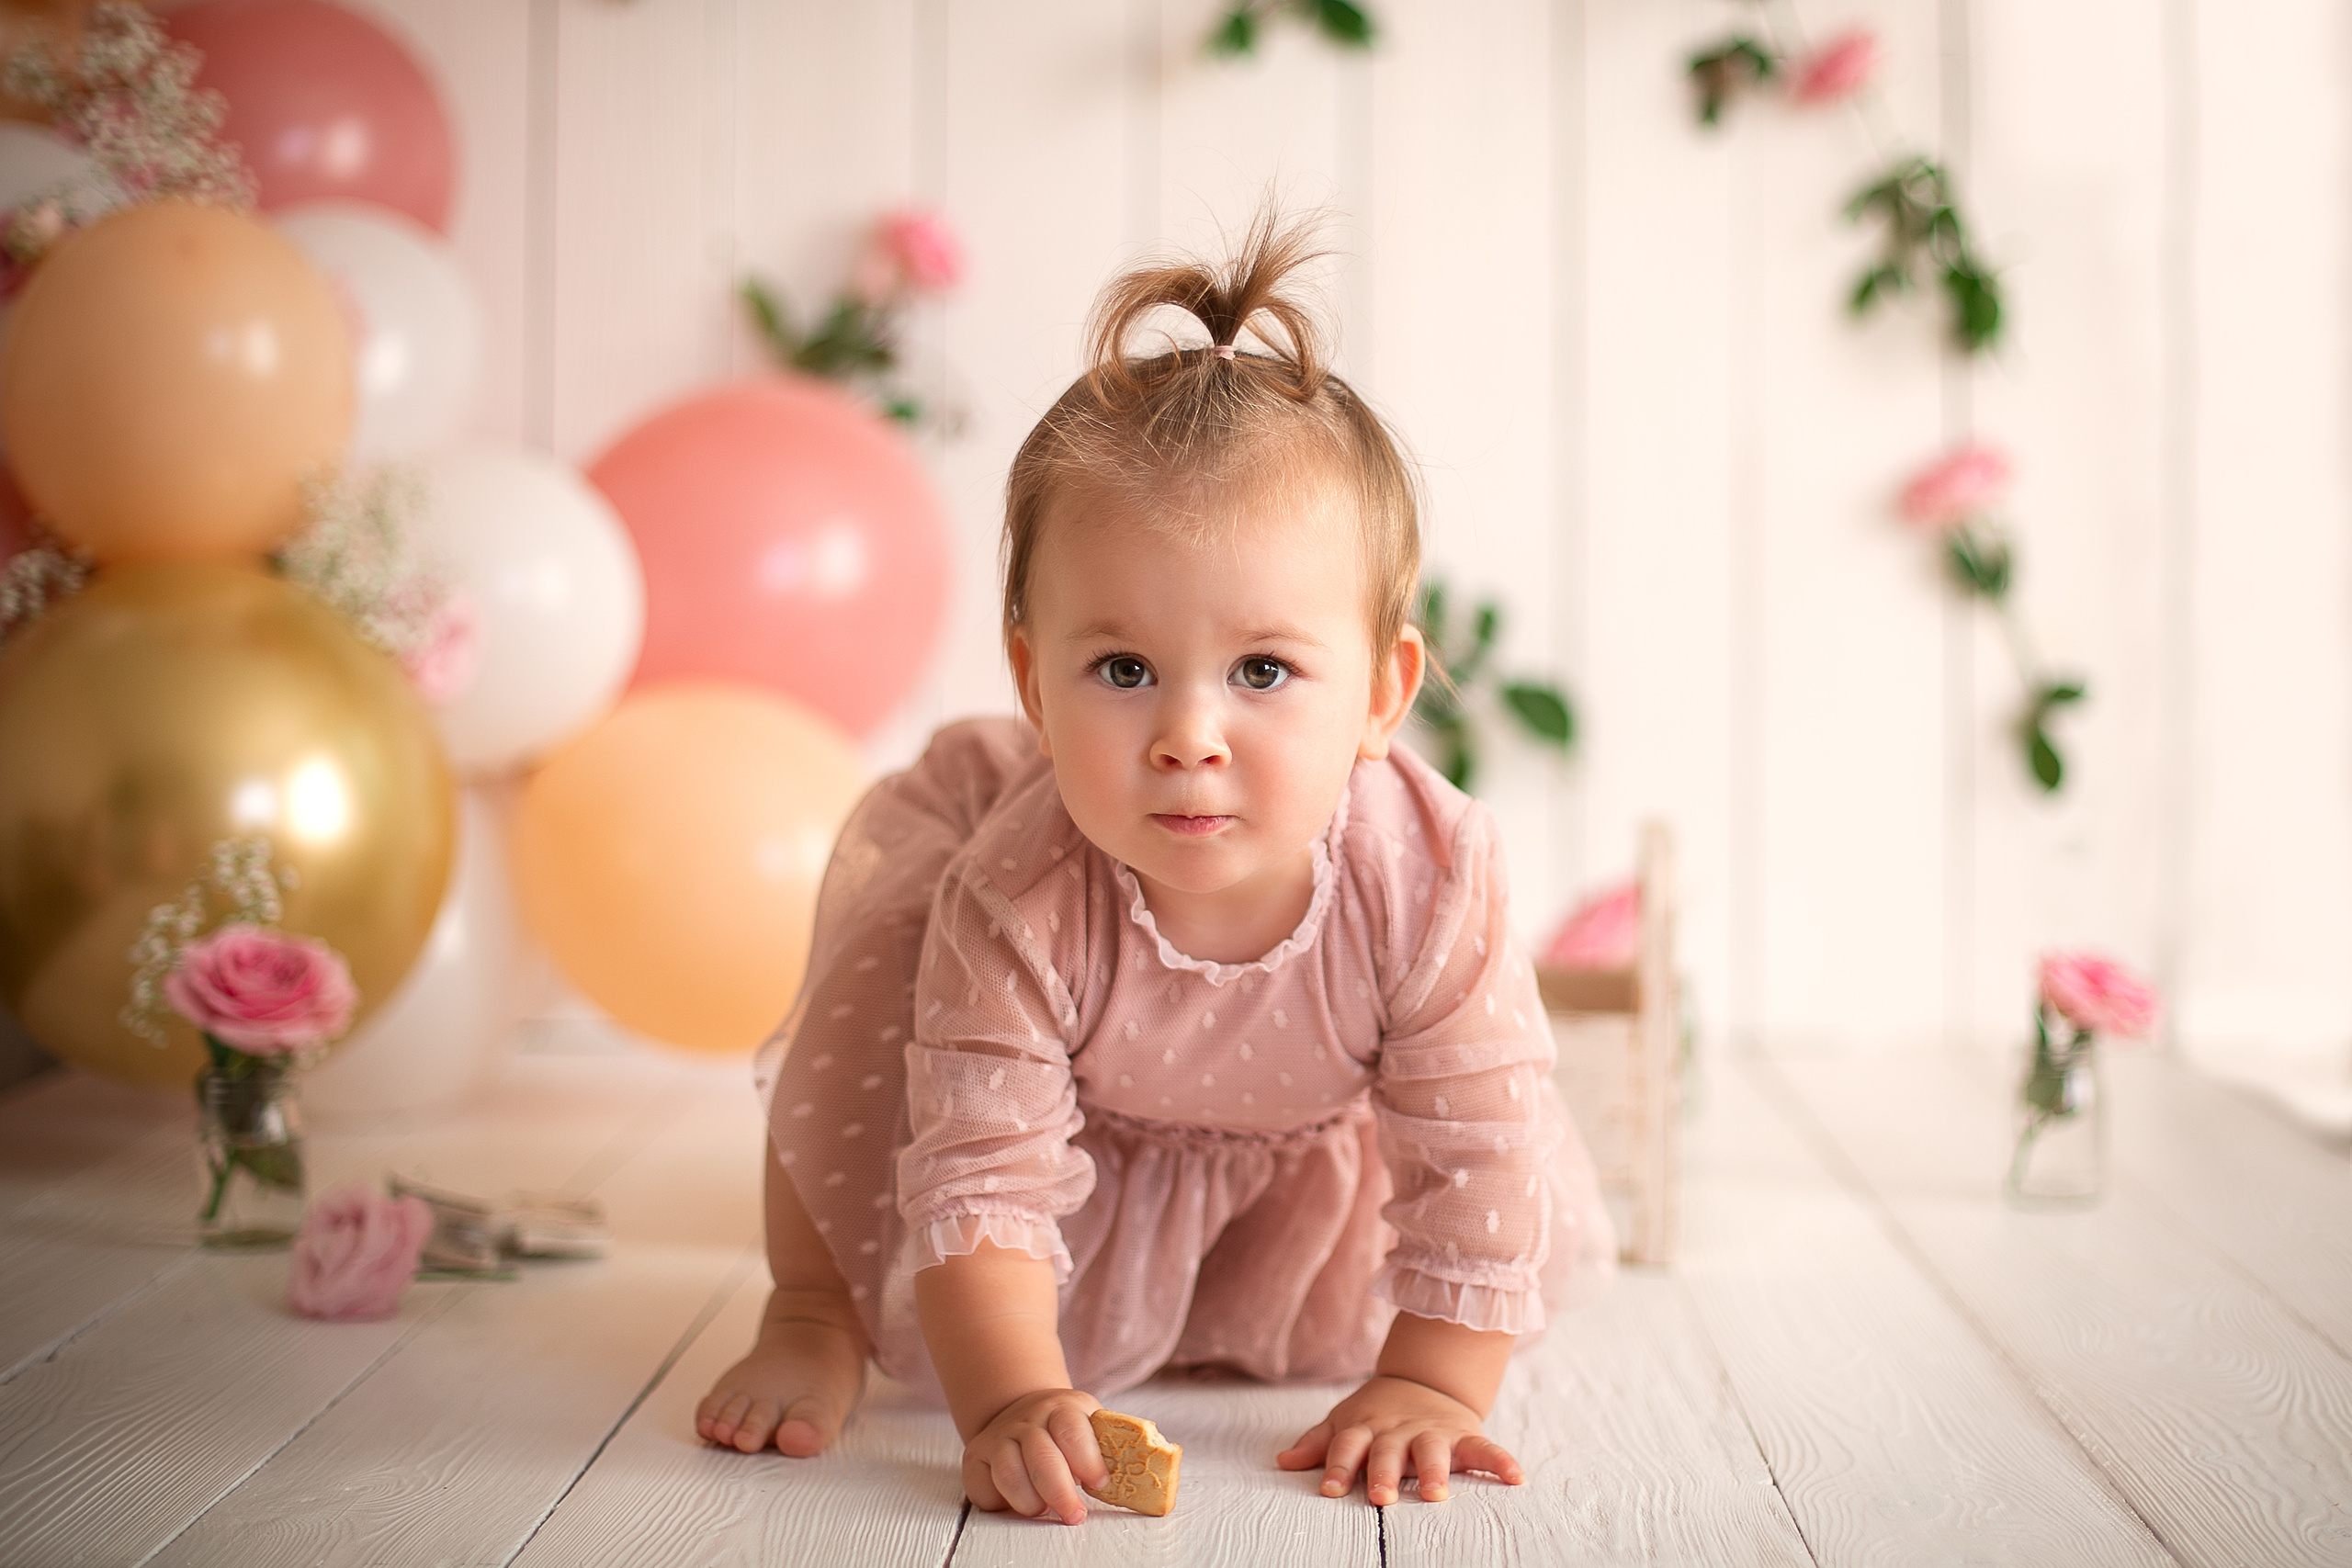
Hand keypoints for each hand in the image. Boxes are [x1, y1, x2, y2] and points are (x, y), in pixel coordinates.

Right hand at [962, 1387, 1108, 1523]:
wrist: (1020, 1409)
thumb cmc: (1065, 1432)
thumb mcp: (1090, 1426)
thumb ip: (1112, 1446)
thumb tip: (1153, 1465)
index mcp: (1062, 1408)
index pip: (1072, 1430)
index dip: (1087, 1459)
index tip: (1100, 1483)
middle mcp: (1028, 1419)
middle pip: (1041, 1456)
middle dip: (1060, 1492)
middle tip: (1075, 1515)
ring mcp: (999, 1437)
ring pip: (1009, 1471)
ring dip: (1029, 1500)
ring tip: (1043, 1511)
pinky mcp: (976, 1457)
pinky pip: (983, 1485)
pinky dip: (999, 1502)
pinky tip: (1015, 1505)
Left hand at [1277, 1374, 1523, 1503]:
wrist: (1423, 1378)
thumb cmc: (1376, 1414)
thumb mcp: (1345, 1422)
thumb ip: (1319, 1443)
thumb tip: (1283, 1460)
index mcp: (1366, 1428)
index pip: (1347, 1445)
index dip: (1338, 1467)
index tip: (1329, 1489)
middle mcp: (1398, 1430)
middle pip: (1388, 1451)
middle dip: (1385, 1473)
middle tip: (1382, 1498)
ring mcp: (1432, 1431)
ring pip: (1433, 1450)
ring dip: (1435, 1471)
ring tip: (1437, 1495)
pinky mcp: (1463, 1435)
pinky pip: (1484, 1448)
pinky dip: (1500, 1461)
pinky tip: (1515, 1479)